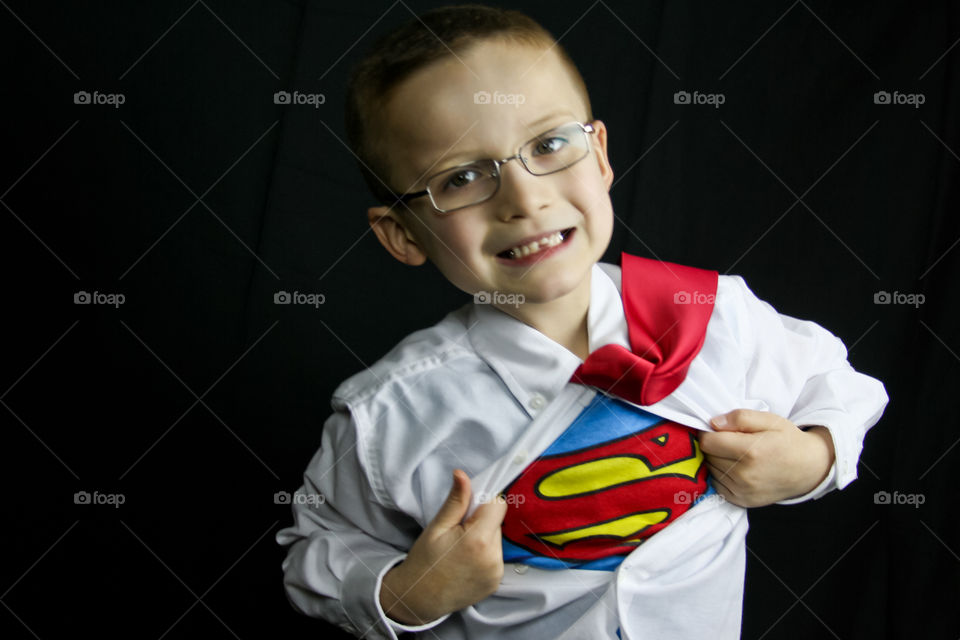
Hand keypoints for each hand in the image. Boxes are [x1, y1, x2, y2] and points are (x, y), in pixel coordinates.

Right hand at [379, 469, 507, 624]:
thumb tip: (463, 474)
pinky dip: (484, 554)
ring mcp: (497, 573)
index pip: (498, 504)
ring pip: (497, 539)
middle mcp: (494, 558)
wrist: (419, 599)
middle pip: (497, 522)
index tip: (469, 505)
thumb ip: (456, 501)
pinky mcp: (496, 582)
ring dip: (484, 537)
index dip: (485, 500)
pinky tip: (466, 561)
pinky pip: (496, 557)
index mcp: (479, 540)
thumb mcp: (436, 527)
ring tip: (460, 548)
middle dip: (481, 520)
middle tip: (458, 530)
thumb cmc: (424, 561)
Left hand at [696, 409, 835, 506]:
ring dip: (717, 460)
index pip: (708, 442)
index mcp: (751, 452)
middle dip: (714, 446)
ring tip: (736, 454)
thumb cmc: (788, 441)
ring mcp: (743, 491)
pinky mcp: (741, 501)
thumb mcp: (769, 419)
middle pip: (708, 456)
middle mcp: (744, 475)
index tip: (718, 429)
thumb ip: (740, 417)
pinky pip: (717, 484)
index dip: (709, 432)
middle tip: (731, 441)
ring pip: (711, 470)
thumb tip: (714, 422)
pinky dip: (721, 475)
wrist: (809, 469)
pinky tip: (737, 468)